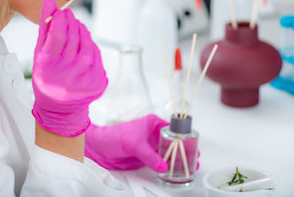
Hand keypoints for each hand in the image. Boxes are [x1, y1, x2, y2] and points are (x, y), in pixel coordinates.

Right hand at [32, 0, 107, 136]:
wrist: (59, 108)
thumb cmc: (47, 76)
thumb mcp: (39, 55)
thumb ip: (44, 29)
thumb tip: (50, 2)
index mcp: (47, 68)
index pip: (57, 37)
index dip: (60, 20)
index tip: (61, 11)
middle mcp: (65, 76)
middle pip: (73, 40)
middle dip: (71, 23)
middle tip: (69, 15)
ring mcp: (83, 81)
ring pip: (87, 46)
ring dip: (83, 32)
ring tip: (77, 27)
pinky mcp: (96, 84)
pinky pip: (96, 57)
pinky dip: (91, 47)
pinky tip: (84, 44)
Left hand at [85, 114, 200, 171]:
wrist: (99, 147)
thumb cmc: (113, 136)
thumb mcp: (134, 144)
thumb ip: (150, 156)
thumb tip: (163, 166)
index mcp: (153, 123)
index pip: (173, 129)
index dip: (184, 137)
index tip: (192, 145)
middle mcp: (153, 134)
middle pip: (173, 142)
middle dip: (184, 150)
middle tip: (194, 158)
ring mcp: (150, 146)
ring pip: (168, 153)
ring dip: (176, 160)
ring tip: (188, 166)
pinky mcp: (146, 157)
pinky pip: (160, 162)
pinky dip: (167, 166)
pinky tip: (173, 171)